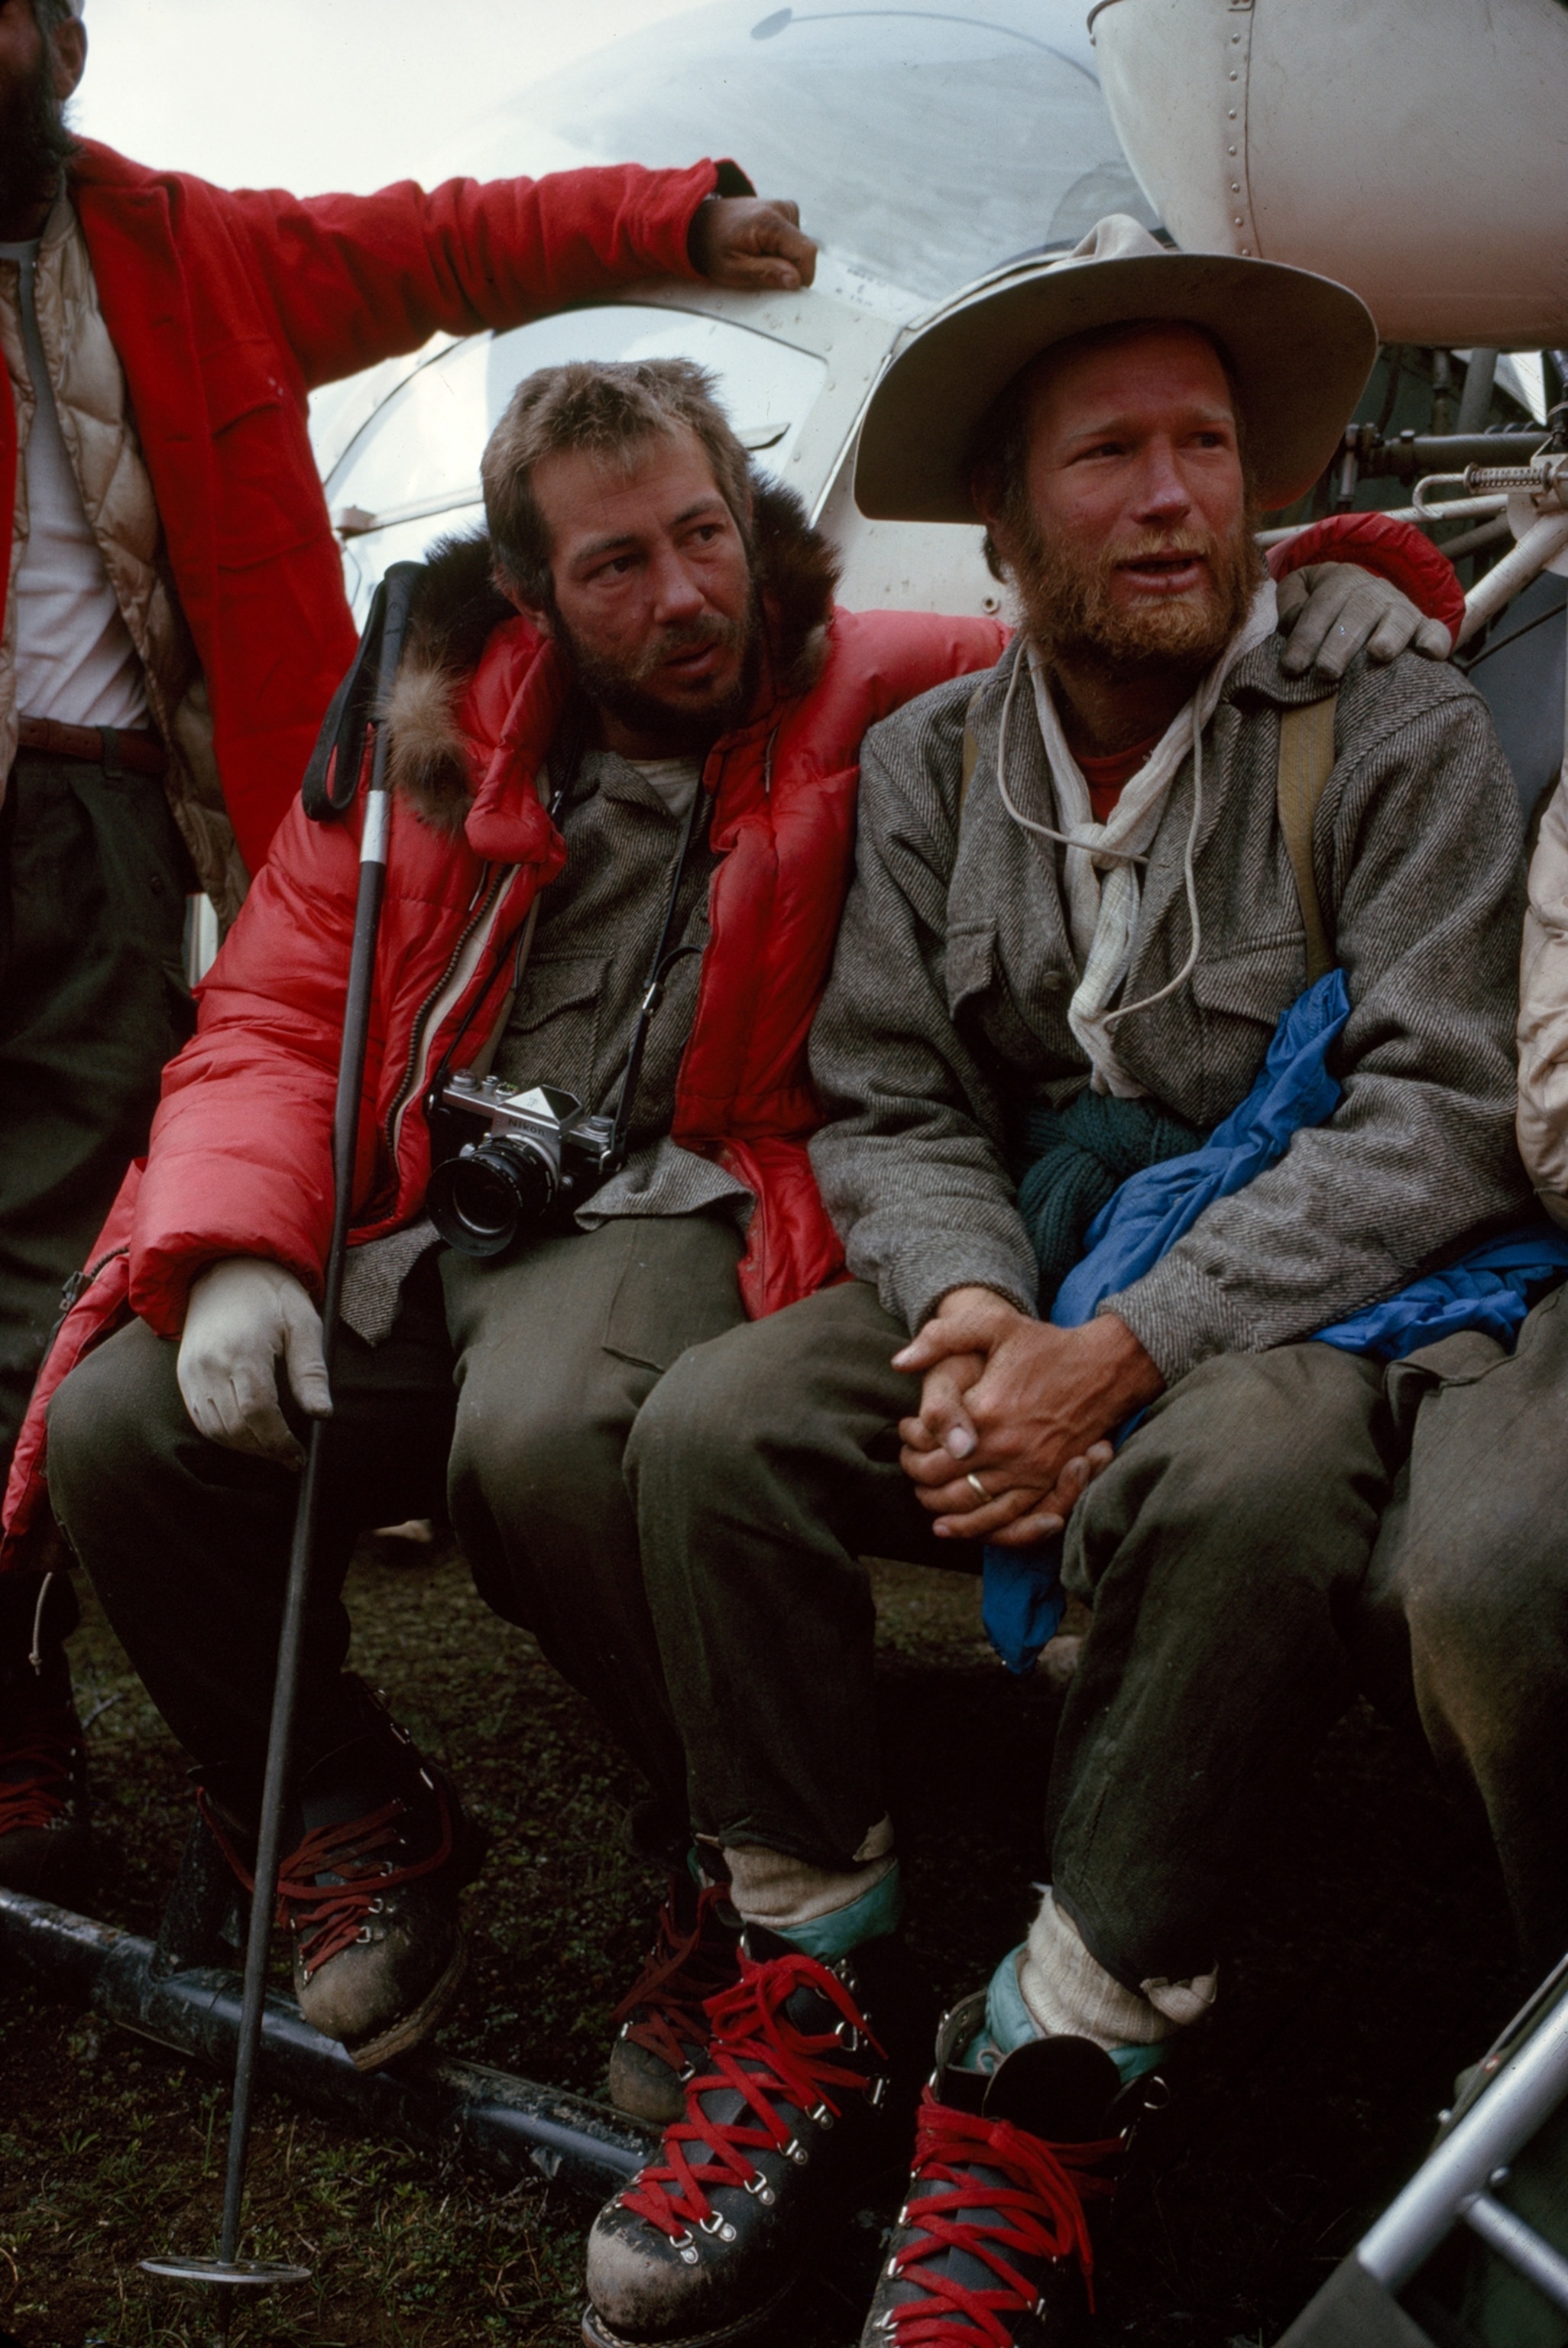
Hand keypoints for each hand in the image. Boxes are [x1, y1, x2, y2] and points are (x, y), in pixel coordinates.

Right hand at [176, 1257, 331, 1468]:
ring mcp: (191, 1372)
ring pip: (214, 1429)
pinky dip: (224, 1434)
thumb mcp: (303, 1323)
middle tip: (290, 1457)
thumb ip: (310, 1371)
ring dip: (244, 1447)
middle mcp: (209, 1364)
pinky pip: (201, 1418)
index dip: (279, 1441)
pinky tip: (248, 1435)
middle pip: (234, 1427)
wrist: (226, 1267)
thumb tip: (323, 1414)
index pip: (257, 1412)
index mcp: (242, 1350)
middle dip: (264, 1450)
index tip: (298, 1455)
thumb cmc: (271, 1293)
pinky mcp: (184, 1375)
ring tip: (273, 1449)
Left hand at [688, 196, 816, 290]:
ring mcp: (784, 207)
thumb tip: (795, 280)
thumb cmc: (713, 245)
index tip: (785, 287)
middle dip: (789, 268)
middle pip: (805, 250)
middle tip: (761, 269)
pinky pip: (794, 239)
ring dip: (784, 259)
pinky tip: (762, 248)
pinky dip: (782, 250)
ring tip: (758, 257)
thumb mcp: (733, 269)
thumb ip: (767, 274)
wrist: (701, 223)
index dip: (802, 276)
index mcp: (769, 222)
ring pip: (800, 246)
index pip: (806, 252)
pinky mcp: (784, 211)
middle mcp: (780, 208)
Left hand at [893, 1287, 1161, 1538]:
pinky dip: (976, 1527)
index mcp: (985, 1412)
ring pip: (968, 1505)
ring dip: (937, 1505)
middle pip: (941, 1480)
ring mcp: (1029, 1471)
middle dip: (916, 1474)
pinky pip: (1006, 1520)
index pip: (927, 1445)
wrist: (1105, 1366)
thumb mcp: (993, 1325)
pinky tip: (954, 1526)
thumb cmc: (1046, 1345)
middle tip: (908, 1460)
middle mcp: (1005, 1449)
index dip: (908, 1442)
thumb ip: (941, 1338)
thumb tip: (899, 1363)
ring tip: (924, 1491)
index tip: (905, 1431)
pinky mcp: (1047, 1483)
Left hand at [1277, 561, 1451, 678]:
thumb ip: (1290, 604)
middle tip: (1327, 671)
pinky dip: (1435, 640)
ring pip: (1398, 619)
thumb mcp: (1300, 593)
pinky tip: (1430, 653)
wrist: (1362, 595)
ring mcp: (1401, 609)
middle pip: (1359, 613)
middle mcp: (1373, 592)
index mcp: (1341, 581)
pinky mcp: (1423, 628)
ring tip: (1378, 654)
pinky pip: (1435, 631)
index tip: (1292, 667)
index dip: (1306, 636)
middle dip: (1341, 643)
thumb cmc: (1323, 607)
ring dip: (1389, 635)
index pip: (1322, 606)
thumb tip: (1292, 621)